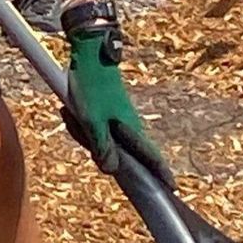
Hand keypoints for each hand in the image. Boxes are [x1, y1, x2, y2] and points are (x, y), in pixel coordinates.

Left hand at [63, 24, 174, 188]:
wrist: (90, 54)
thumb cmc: (93, 86)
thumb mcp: (92, 120)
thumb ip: (101, 147)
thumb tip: (111, 170)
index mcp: (133, 131)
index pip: (152, 158)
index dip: (161, 174)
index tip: (172, 188)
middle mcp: (130, 127)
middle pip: (118, 153)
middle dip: (95, 149)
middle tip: (79, 125)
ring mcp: (119, 119)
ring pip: (102, 140)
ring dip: (83, 132)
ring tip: (72, 112)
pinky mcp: (108, 112)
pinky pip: (94, 128)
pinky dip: (81, 123)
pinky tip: (70, 110)